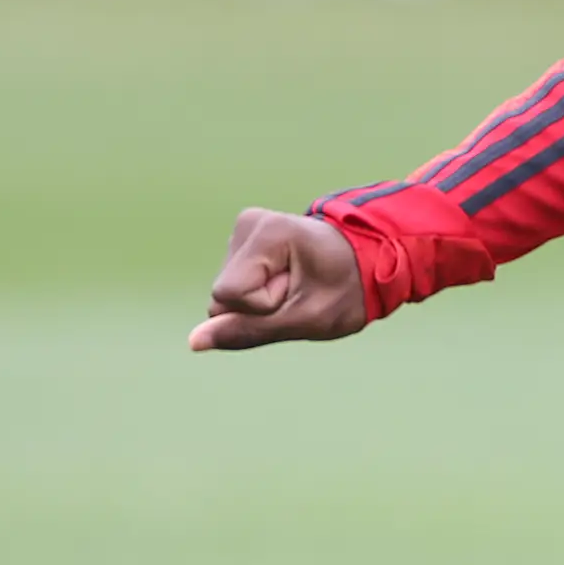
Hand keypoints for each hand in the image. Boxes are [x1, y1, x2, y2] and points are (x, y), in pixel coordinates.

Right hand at [189, 209, 367, 351]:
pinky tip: (287, 279)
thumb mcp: (305, 319)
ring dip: (261, 300)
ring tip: (298, 283)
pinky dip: (259, 292)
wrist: (369, 262)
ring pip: (226, 294)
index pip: (231, 294)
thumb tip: (194, 341)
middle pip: (223, 296)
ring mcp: (243, 230)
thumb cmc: (346, 290)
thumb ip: (248, 331)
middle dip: (259, 306)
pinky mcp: (242, 241)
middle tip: (300, 290)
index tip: (298, 291)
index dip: (263, 307)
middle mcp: (249, 223)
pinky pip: (232, 286)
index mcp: (270, 232)